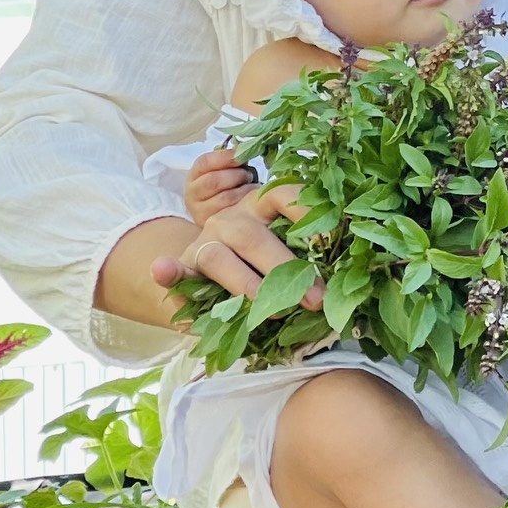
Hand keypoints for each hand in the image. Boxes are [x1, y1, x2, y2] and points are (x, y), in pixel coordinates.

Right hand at [152, 182, 321, 309]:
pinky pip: (176, 269)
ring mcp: (206, 241)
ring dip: (246, 286)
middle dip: (285, 270)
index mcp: (263, 205)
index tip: (332, 237)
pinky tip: (162, 270)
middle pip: (254, 237)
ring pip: (220, 258)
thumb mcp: (286, 250)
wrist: (213, 273)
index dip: (306, 212)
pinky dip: (169, 272)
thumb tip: (345, 276)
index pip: (284, 195)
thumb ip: (308, 255)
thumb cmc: (264, 262)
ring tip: (272, 312)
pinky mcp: (184, 266)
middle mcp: (233, 219)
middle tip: (314, 300)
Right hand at [182, 148, 253, 224]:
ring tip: (251, 186)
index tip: (241, 154)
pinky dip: (244, 203)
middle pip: (214, 181)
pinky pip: (230, 213)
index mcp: (194, 175)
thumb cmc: (225, 188)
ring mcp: (199, 211)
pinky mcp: (209, 225)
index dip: (224, 157)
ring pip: (224, 198)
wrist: (217, 216)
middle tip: (249, 174)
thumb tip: (246, 149)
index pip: (205, 162)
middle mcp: (192, 193)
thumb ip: (231, 161)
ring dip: (243, 189)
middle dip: (236, 175)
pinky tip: (250, 200)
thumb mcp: (222, 172)